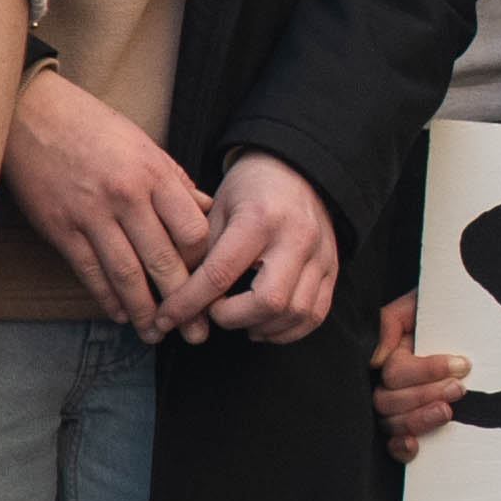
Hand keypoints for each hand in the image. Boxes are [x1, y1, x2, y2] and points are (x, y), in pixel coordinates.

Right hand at [2, 67, 214, 334]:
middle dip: (183, 303)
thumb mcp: (144, 146)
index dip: (204, 264)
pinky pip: (90, 273)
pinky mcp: (60, 228)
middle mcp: (126, 197)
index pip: (192, 232)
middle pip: (164, 261)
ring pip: (127, 275)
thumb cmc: (93, 128)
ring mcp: (91, 215)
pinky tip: (121, 314)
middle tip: (196, 331)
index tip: (211, 284)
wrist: (31, 113)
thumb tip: (209, 209)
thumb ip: (176, 182)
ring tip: (157, 333)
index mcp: (154, 174)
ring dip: (145, 311)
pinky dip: (107, 298)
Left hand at [147, 152, 341, 343]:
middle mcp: (296, 238)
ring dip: (261, 328)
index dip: (188, 303)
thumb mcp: (216, 208)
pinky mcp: (333, 269)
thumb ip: (200, 252)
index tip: (167, 318)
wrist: (296, 170)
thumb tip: (179, 297)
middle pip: (269, 302)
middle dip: (232, 319)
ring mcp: (320, 255)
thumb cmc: (249, 189)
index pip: (220, 274)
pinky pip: (315, 315)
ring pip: (295, 314)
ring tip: (239, 321)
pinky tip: (264, 325)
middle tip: (213, 312)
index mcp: (259, 218)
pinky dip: (287, 330)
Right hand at [374, 289, 470, 456]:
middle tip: (459, 388)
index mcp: (390, 358)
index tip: (461, 365)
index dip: (427, 371)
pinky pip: (392, 447)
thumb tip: (376, 360)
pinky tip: (415, 445)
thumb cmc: (442, 315)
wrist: (466, 321)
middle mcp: (387, 385)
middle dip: (425, 395)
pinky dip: (400, 448)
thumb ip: (390, 323)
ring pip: (391, 423)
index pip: (395, 373)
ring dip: (419, 419)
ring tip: (448, 411)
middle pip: (388, 401)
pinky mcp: (409, 430)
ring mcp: (396, 410)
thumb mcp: (416, 307)